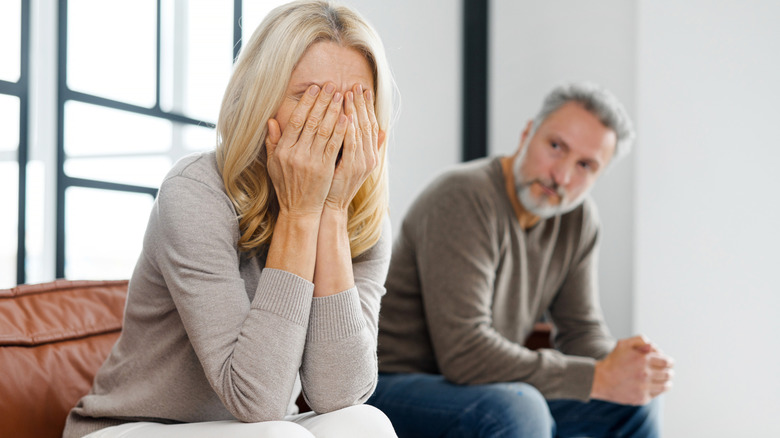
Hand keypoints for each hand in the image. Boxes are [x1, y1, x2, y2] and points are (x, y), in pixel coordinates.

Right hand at [266, 83, 348, 217]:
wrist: (299, 210)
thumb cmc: (287, 185)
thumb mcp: (273, 164)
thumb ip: (272, 142)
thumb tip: (271, 120)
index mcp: (283, 150)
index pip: (296, 120)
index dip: (306, 103)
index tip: (314, 89)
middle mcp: (295, 154)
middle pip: (311, 122)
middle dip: (322, 101)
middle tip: (331, 85)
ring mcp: (311, 162)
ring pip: (324, 131)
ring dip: (334, 111)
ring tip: (341, 95)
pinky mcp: (325, 169)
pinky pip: (334, 145)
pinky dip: (341, 130)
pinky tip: (347, 117)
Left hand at [324, 83, 385, 211]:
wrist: (331, 207)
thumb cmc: (334, 184)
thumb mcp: (348, 163)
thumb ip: (356, 145)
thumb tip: (373, 130)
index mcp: (369, 154)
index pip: (369, 124)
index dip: (366, 106)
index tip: (361, 89)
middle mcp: (369, 157)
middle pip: (367, 124)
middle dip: (361, 103)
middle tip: (356, 85)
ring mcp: (361, 163)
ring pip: (360, 131)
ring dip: (355, 111)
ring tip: (349, 93)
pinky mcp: (351, 168)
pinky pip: (351, 144)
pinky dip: (349, 129)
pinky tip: (346, 115)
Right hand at [591, 335, 674, 404]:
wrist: (600, 380)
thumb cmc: (613, 361)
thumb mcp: (623, 344)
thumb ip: (640, 340)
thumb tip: (655, 347)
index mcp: (643, 359)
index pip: (667, 362)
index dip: (669, 361)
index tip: (667, 362)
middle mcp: (645, 374)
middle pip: (668, 374)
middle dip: (668, 371)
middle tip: (665, 371)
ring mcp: (644, 388)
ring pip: (666, 386)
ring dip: (666, 382)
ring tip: (662, 380)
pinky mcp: (641, 398)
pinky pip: (657, 394)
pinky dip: (657, 390)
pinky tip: (651, 385)